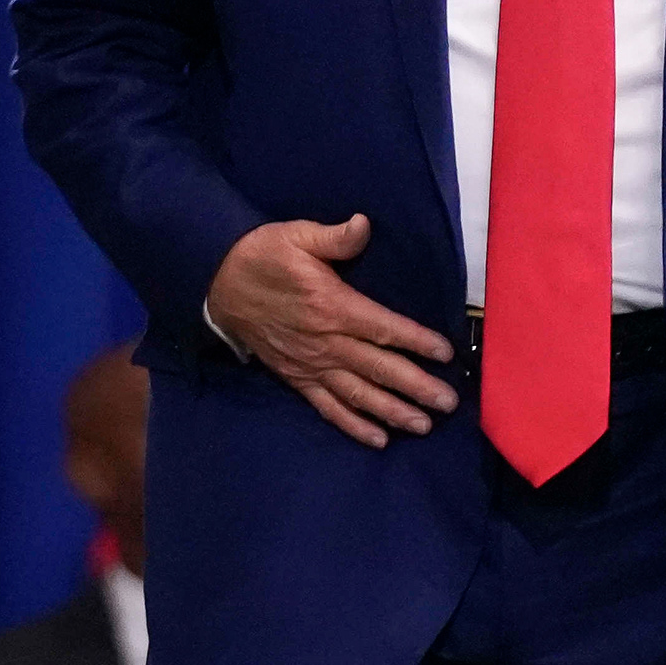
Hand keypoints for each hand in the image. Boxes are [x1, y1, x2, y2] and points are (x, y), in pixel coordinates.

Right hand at [207, 215, 457, 448]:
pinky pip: (328, 407)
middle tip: (448, 403)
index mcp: (332, 306)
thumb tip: (364, 225)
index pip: (383, 328)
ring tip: (422, 426)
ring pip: (358, 394)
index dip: (416, 341)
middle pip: (379, 368)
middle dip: (416, 387)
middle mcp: (326, 342)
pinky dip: (353, 425)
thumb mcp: (296, 236)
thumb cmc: (263, 256)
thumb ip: (334, 237)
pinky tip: (378, 440)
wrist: (217, 283)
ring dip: (392, 412)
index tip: (446, 353)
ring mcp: (311, 365)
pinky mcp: (297, 379)